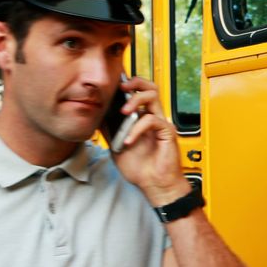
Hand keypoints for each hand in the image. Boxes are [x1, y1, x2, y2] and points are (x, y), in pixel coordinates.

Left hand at [111, 76, 191, 206]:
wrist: (154, 184)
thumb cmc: (141, 169)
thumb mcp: (117, 146)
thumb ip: (111, 131)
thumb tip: (99, 117)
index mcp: (143, 119)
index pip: (139, 93)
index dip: (128, 85)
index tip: (113, 85)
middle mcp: (154, 117)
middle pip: (150, 87)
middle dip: (135, 82)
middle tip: (121, 87)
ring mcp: (161, 123)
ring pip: (153, 96)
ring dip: (135, 100)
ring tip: (124, 112)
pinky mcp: (167, 132)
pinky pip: (152, 120)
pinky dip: (137, 129)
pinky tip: (129, 141)